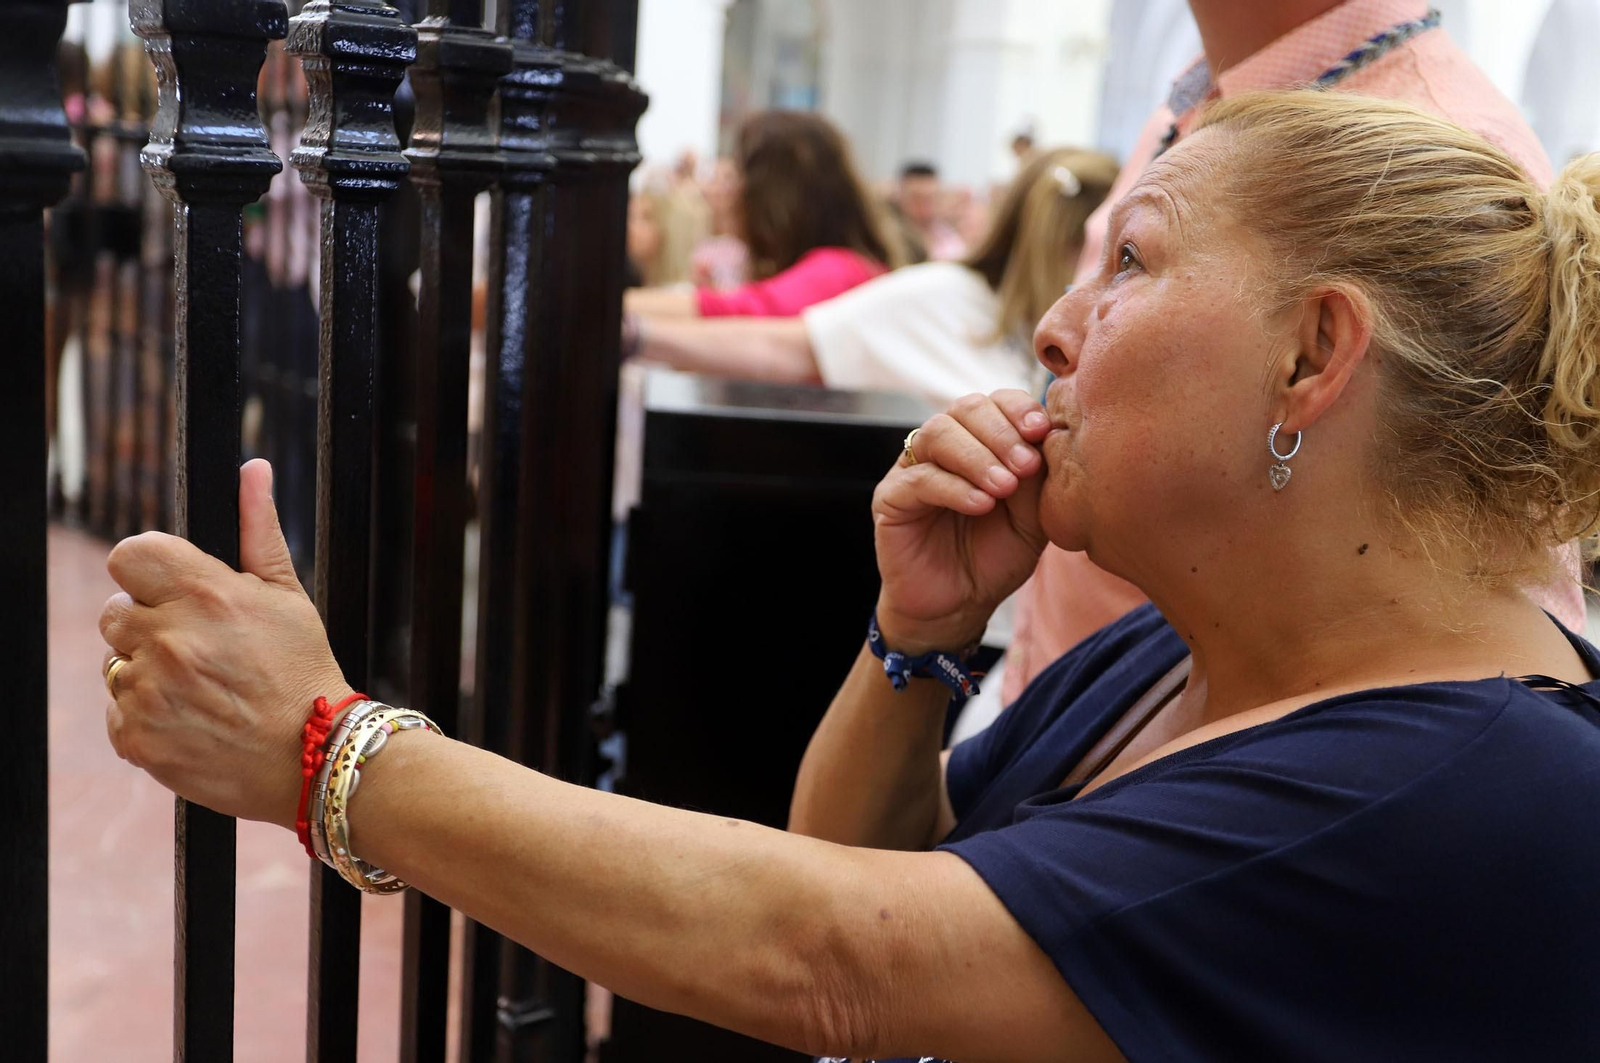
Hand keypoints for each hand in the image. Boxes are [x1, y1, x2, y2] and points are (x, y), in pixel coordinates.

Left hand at [99, 459, 350, 830]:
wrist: (313, 757)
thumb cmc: (303, 671)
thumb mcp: (289, 595)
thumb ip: (258, 529)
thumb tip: (251, 470)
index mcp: (205, 594)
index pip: (129, 555)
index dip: (150, 572)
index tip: (172, 590)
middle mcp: (170, 639)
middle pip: (115, 612)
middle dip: (150, 624)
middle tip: (198, 647)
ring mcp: (149, 690)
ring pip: (115, 663)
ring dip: (147, 671)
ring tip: (200, 687)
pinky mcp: (135, 736)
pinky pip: (117, 710)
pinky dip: (146, 715)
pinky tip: (190, 717)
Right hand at [872, 390, 1051, 653]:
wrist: (959, 606)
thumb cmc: (995, 558)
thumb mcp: (1032, 518)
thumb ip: (1038, 479)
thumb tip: (1048, 439)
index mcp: (980, 442)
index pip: (995, 402)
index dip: (1017, 409)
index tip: (1041, 431)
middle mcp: (945, 447)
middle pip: (965, 409)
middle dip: (1000, 432)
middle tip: (1025, 466)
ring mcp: (913, 468)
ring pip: (938, 434)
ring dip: (977, 457)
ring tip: (1004, 488)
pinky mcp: (890, 497)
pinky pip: (919, 478)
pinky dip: (954, 488)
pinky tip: (981, 505)